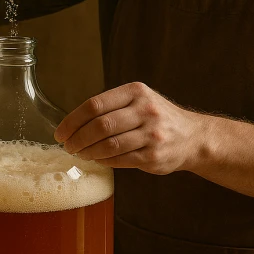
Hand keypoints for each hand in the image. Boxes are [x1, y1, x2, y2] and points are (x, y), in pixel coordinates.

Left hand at [54, 82, 205, 174]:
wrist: (193, 137)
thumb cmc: (157, 118)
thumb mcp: (138, 100)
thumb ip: (111, 107)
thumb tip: (72, 124)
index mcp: (136, 92)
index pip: (94, 105)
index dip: (72, 121)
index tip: (60, 132)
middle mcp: (145, 110)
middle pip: (100, 126)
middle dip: (77, 139)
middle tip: (67, 146)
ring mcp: (151, 134)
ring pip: (108, 145)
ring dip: (88, 152)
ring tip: (80, 154)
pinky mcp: (153, 156)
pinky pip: (119, 160)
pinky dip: (103, 161)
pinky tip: (97, 159)